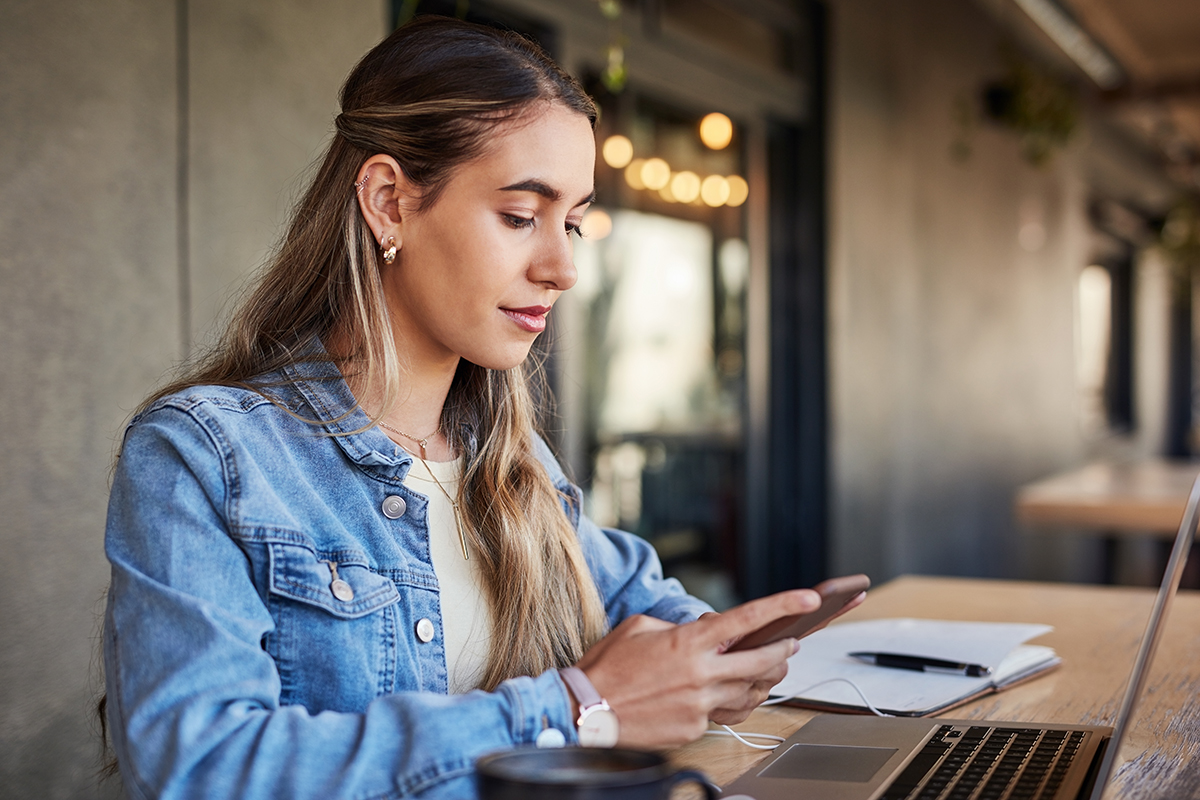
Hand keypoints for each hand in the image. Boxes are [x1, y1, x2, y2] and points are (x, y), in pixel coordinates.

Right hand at [574, 590, 819, 747]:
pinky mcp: (694, 728)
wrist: (586, 710)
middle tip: (792, 644)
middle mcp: (701, 673)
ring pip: (751, 692)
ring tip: (769, 668)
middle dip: (783, 651)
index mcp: (689, 642)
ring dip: (765, 679)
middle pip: (762, 662)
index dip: (783, 606)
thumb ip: (679, 626)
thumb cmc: (608, 666)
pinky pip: (726, 714)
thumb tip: (703, 631)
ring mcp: (700, 704)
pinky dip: (736, 702)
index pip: (747, 619)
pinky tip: (735, 693)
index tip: (808, 599)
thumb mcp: (640, 627)